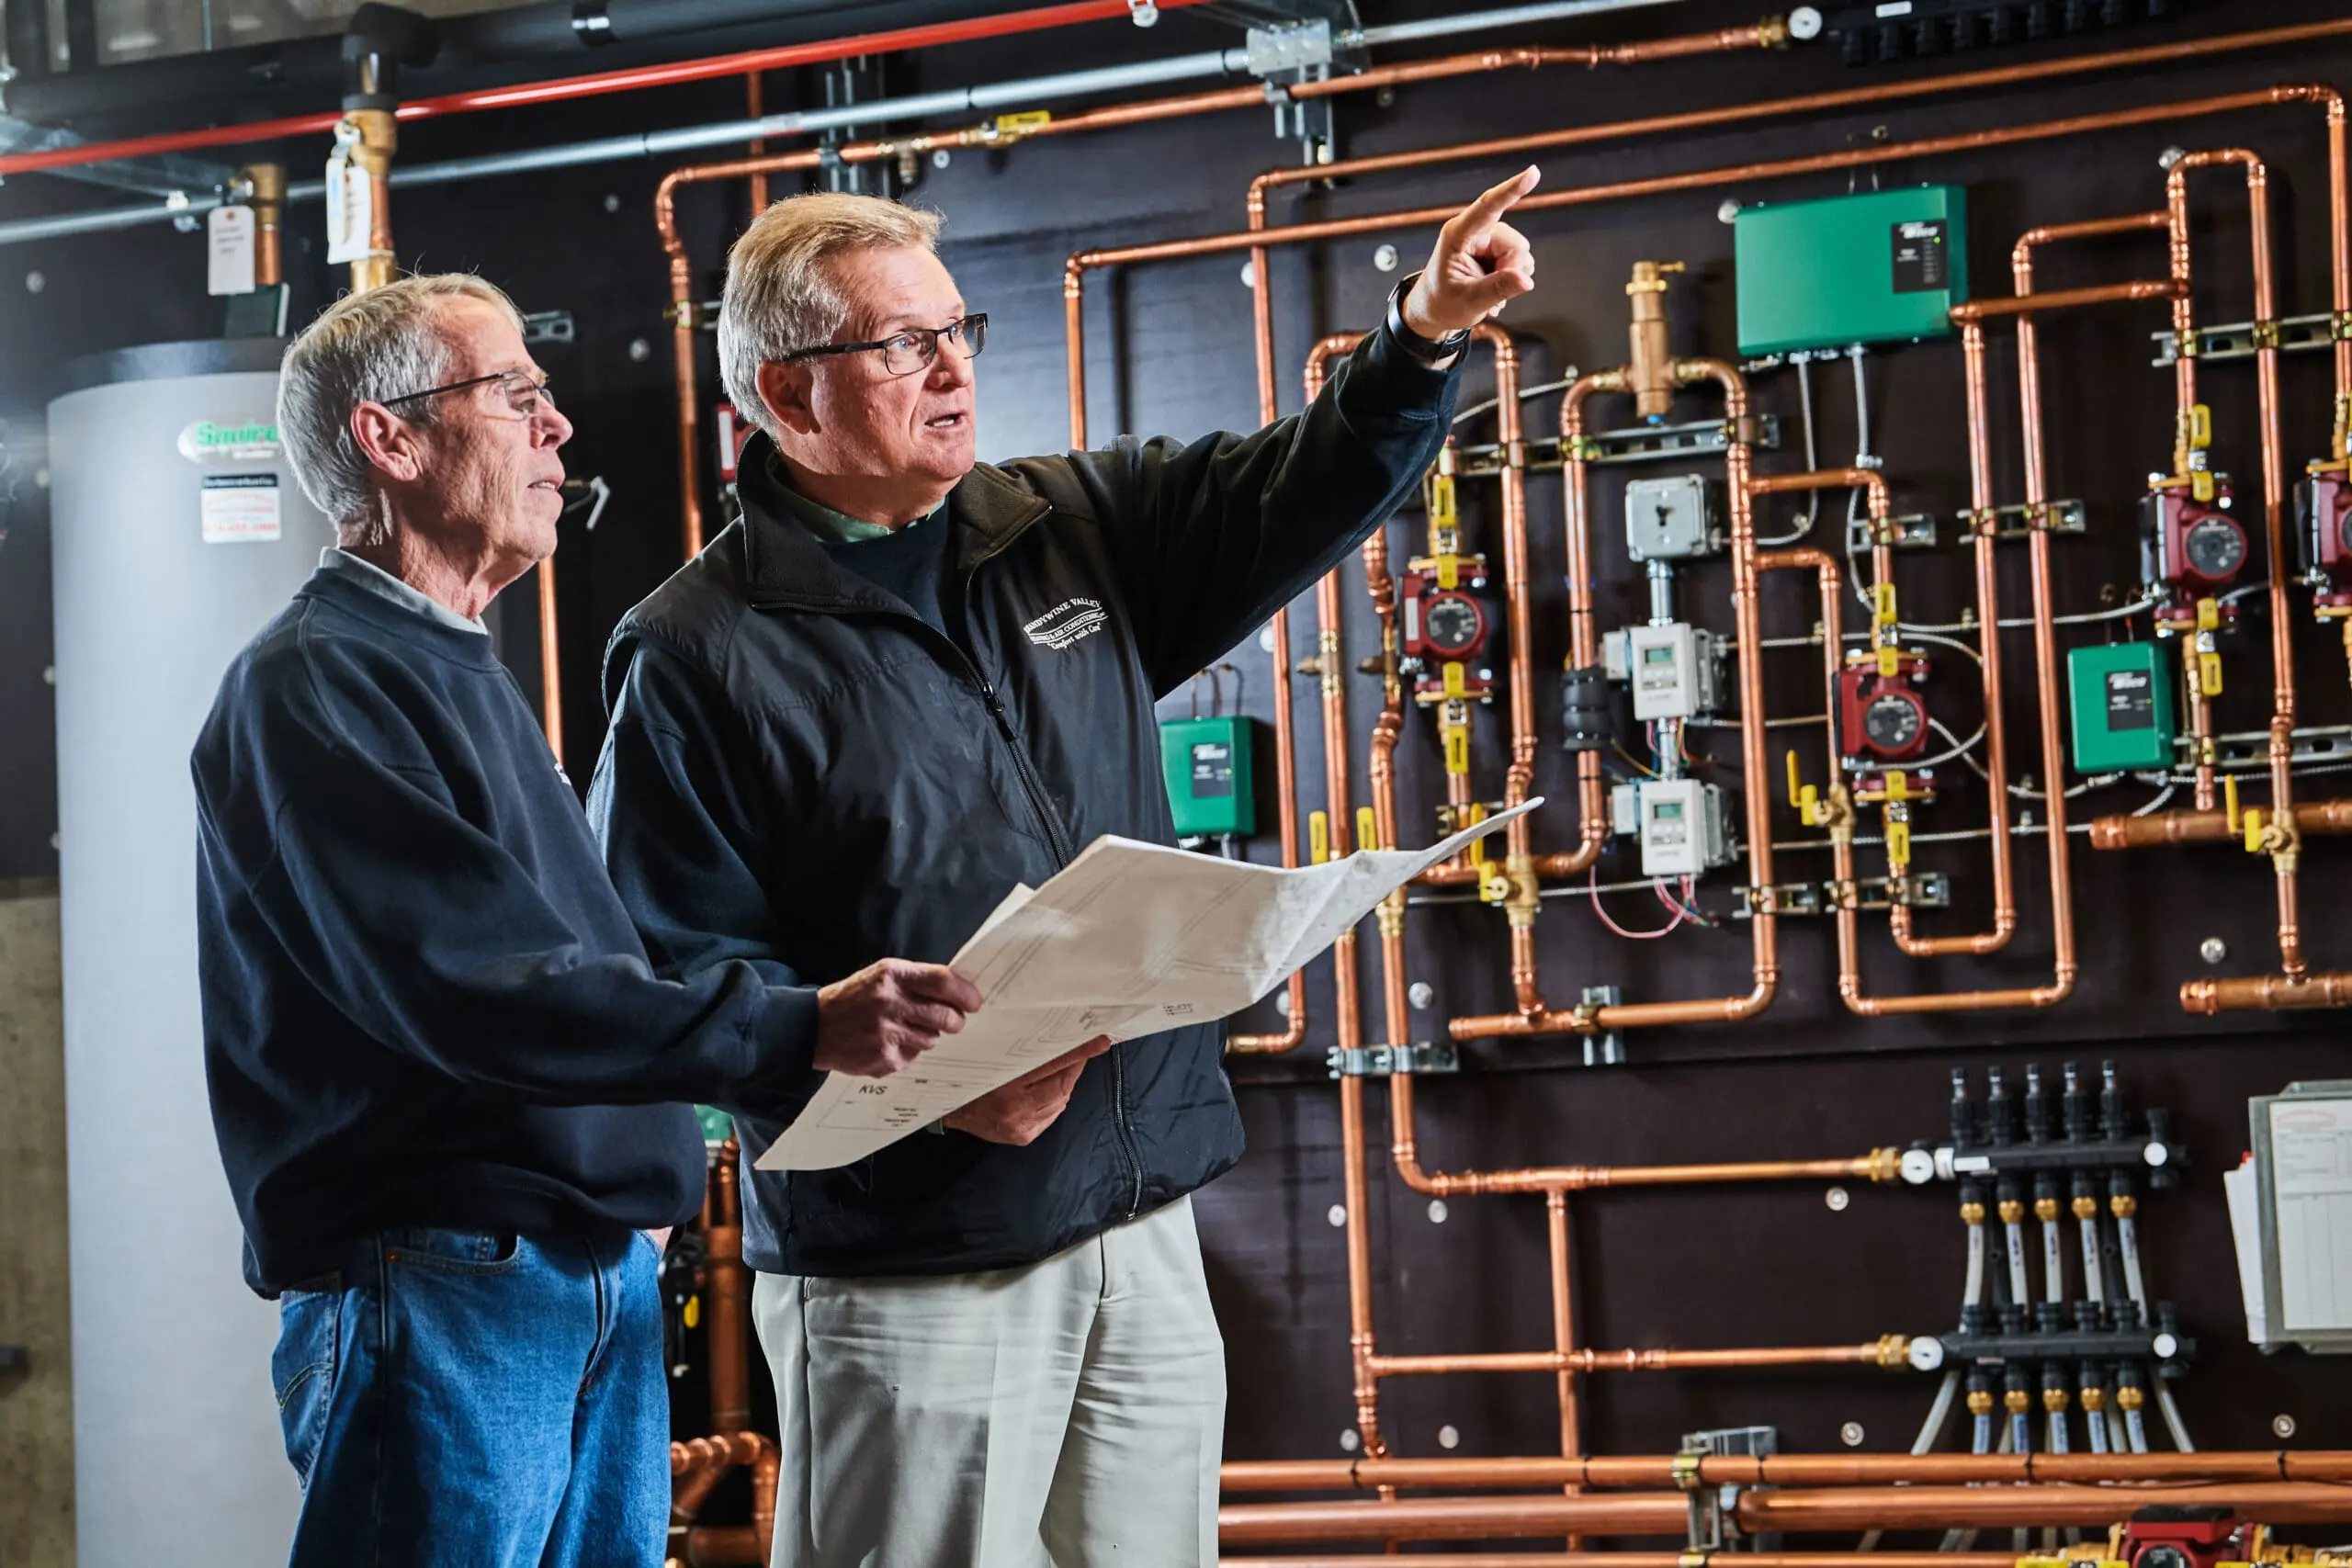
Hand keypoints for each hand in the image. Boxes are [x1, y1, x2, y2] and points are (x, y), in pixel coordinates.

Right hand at [813, 958, 982, 1076]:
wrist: (813, 1028)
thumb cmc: (854, 999)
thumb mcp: (880, 976)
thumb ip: (916, 980)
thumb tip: (959, 993)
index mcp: (891, 976)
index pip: (942, 981)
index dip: (965, 993)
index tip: (975, 1001)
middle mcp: (889, 1003)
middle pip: (945, 1016)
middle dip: (955, 1020)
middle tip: (952, 1020)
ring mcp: (886, 1034)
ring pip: (932, 1039)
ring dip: (927, 1036)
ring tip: (904, 1029)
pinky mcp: (883, 1059)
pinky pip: (914, 1057)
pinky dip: (907, 1051)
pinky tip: (887, 1043)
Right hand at [944, 1036, 1113, 1145]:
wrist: (951, 1110)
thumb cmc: (972, 1077)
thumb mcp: (991, 1056)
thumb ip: (1020, 1050)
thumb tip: (1057, 1036)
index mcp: (1005, 1082)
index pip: (1052, 1063)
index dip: (1079, 1052)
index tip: (1101, 1041)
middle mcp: (1015, 1107)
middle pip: (1062, 1084)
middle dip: (1075, 1067)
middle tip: (1082, 1051)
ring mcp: (1022, 1125)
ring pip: (1061, 1100)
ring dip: (1065, 1083)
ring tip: (1057, 1070)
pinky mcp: (1024, 1136)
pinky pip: (1052, 1114)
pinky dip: (1055, 1100)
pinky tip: (1045, 1092)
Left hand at [1403, 165, 1540, 339]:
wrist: (1434, 312)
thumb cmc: (1441, 303)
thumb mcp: (1468, 301)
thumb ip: (1497, 289)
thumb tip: (1526, 280)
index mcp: (1458, 235)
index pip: (1488, 207)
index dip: (1511, 190)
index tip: (1532, 173)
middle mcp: (1475, 231)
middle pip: (1515, 244)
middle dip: (1511, 271)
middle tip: (1492, 295)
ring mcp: (1487, 239)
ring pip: (1521, 253)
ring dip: (1510, 277)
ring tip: (1487, 292)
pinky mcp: (1496, 249)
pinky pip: (1521, 260)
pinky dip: (1512, 278)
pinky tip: (1494, 290)